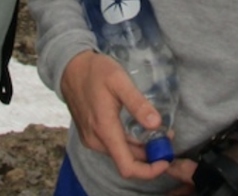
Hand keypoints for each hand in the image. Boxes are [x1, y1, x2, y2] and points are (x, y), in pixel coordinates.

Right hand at [60, 51, 172, 180]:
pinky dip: (128, 142)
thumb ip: (137, 103)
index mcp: (104, 129)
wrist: (70, 68)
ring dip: (140, 148)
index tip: (165, 160)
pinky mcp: (90, 135)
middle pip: (127, 160)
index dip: (149, 170)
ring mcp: (91, 139)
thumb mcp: (119, 80)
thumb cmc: (95, 71)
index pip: (128, 167)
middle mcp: (95, 140)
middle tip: (166, 136)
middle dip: (149, 154)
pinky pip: (113, 145)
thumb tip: (156, 124)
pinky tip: (138, 128)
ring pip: (121, 153)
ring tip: (157, 131)